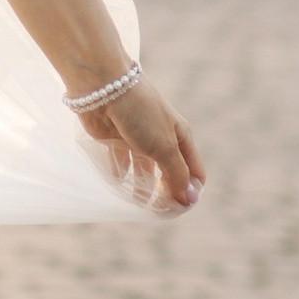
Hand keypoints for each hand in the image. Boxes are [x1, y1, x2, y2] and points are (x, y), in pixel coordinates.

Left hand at [79, 74, 204, 214]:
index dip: (190, 191)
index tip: (179, 208)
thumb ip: (176, 174)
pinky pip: (122, 165)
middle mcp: (162, 139)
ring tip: (139, 204)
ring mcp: (138, 141)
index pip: (194, 171)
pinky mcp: (116, 142)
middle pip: (170, 174)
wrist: (104, 88)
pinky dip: (122, 177)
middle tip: (157, 211)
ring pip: (145, 172)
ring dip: (143, 188)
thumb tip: (190, 199)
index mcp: (181, 138)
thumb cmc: (140, 114)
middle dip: (166, 193)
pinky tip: (120, 187)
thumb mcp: (165, 147)